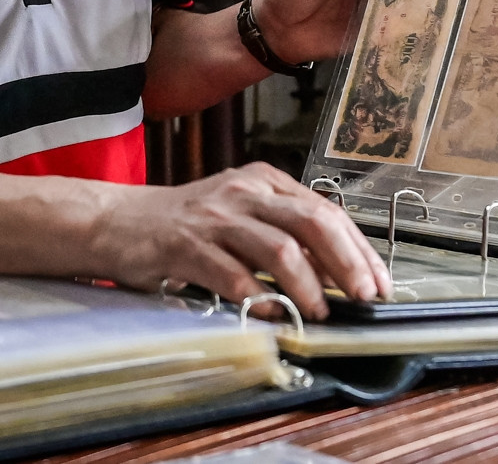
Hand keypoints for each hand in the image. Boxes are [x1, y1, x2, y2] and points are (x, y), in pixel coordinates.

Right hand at [89, 163, 389, 318]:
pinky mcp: (187, 246)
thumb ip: (284, 233)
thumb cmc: (186, 225)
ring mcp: (216, 218)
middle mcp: (245, 193)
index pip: (327, 211)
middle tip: (363, 297)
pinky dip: (258, 299)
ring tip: (319, 312)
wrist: (118, 221)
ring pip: (279, 249)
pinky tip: (269, 314)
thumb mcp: (241, 215)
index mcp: (264, 182)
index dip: (359, 249)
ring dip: (307, 286)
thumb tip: (337, 273)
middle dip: (346, 264)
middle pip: (312, 223)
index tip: (379, 282)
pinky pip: (233, 275)